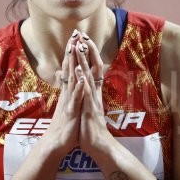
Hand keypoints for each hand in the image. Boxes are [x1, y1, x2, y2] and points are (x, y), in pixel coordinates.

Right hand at [38, 30, 84, 155]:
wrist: (55, 143)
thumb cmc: (63, 124)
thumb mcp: (65, 103)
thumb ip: (65, 88)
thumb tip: (62, 75)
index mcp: (68, 91)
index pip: (70, 67)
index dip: (72, 52)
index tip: (75, 37)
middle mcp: (67, 93)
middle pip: (69, 69)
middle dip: (72, 52)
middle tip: (74, 34)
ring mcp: (68, 101)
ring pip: (71, 80)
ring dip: (73, 64)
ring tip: (75, 49)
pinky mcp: (71, 112)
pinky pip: (75, 99)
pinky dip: (79, 88)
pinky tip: (82, 79)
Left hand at [74, 33, 112, 155]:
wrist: (99, 145)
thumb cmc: (91, 128)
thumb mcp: (86, 108)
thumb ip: (84, 94)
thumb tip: (82, 83)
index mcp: (92, 92)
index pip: (92, 68)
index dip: (88, 54)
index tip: (82, 38)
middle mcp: (94, 93)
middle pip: (93, 68)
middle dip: (88, 51)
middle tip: (83, 34)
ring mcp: (92, 100)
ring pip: (89, 77)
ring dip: (85, 62)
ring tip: (81, 46)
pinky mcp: (90, 110)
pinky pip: (86, 93)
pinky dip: (83, 82)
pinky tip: (79, 71)